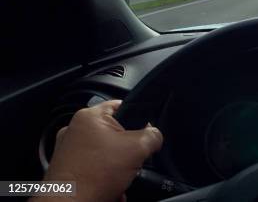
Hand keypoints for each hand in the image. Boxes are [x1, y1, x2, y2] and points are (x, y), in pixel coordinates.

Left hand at [33, 100, 162, 201]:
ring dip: (117, 167)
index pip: (122, 106)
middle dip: (127, 150)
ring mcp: (67, 150)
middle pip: (115, 133)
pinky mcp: (66, 169)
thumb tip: (154, 135)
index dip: (138, 119)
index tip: (144, 135)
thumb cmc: (96, 175)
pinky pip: (93, 167)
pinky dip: (103, 177)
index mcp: (89, 116)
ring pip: (105, 152)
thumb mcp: (138, 148)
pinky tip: (109, 188)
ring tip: (119, 179)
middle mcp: (74, 129)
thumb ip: (153, 135)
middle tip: (132, 161)